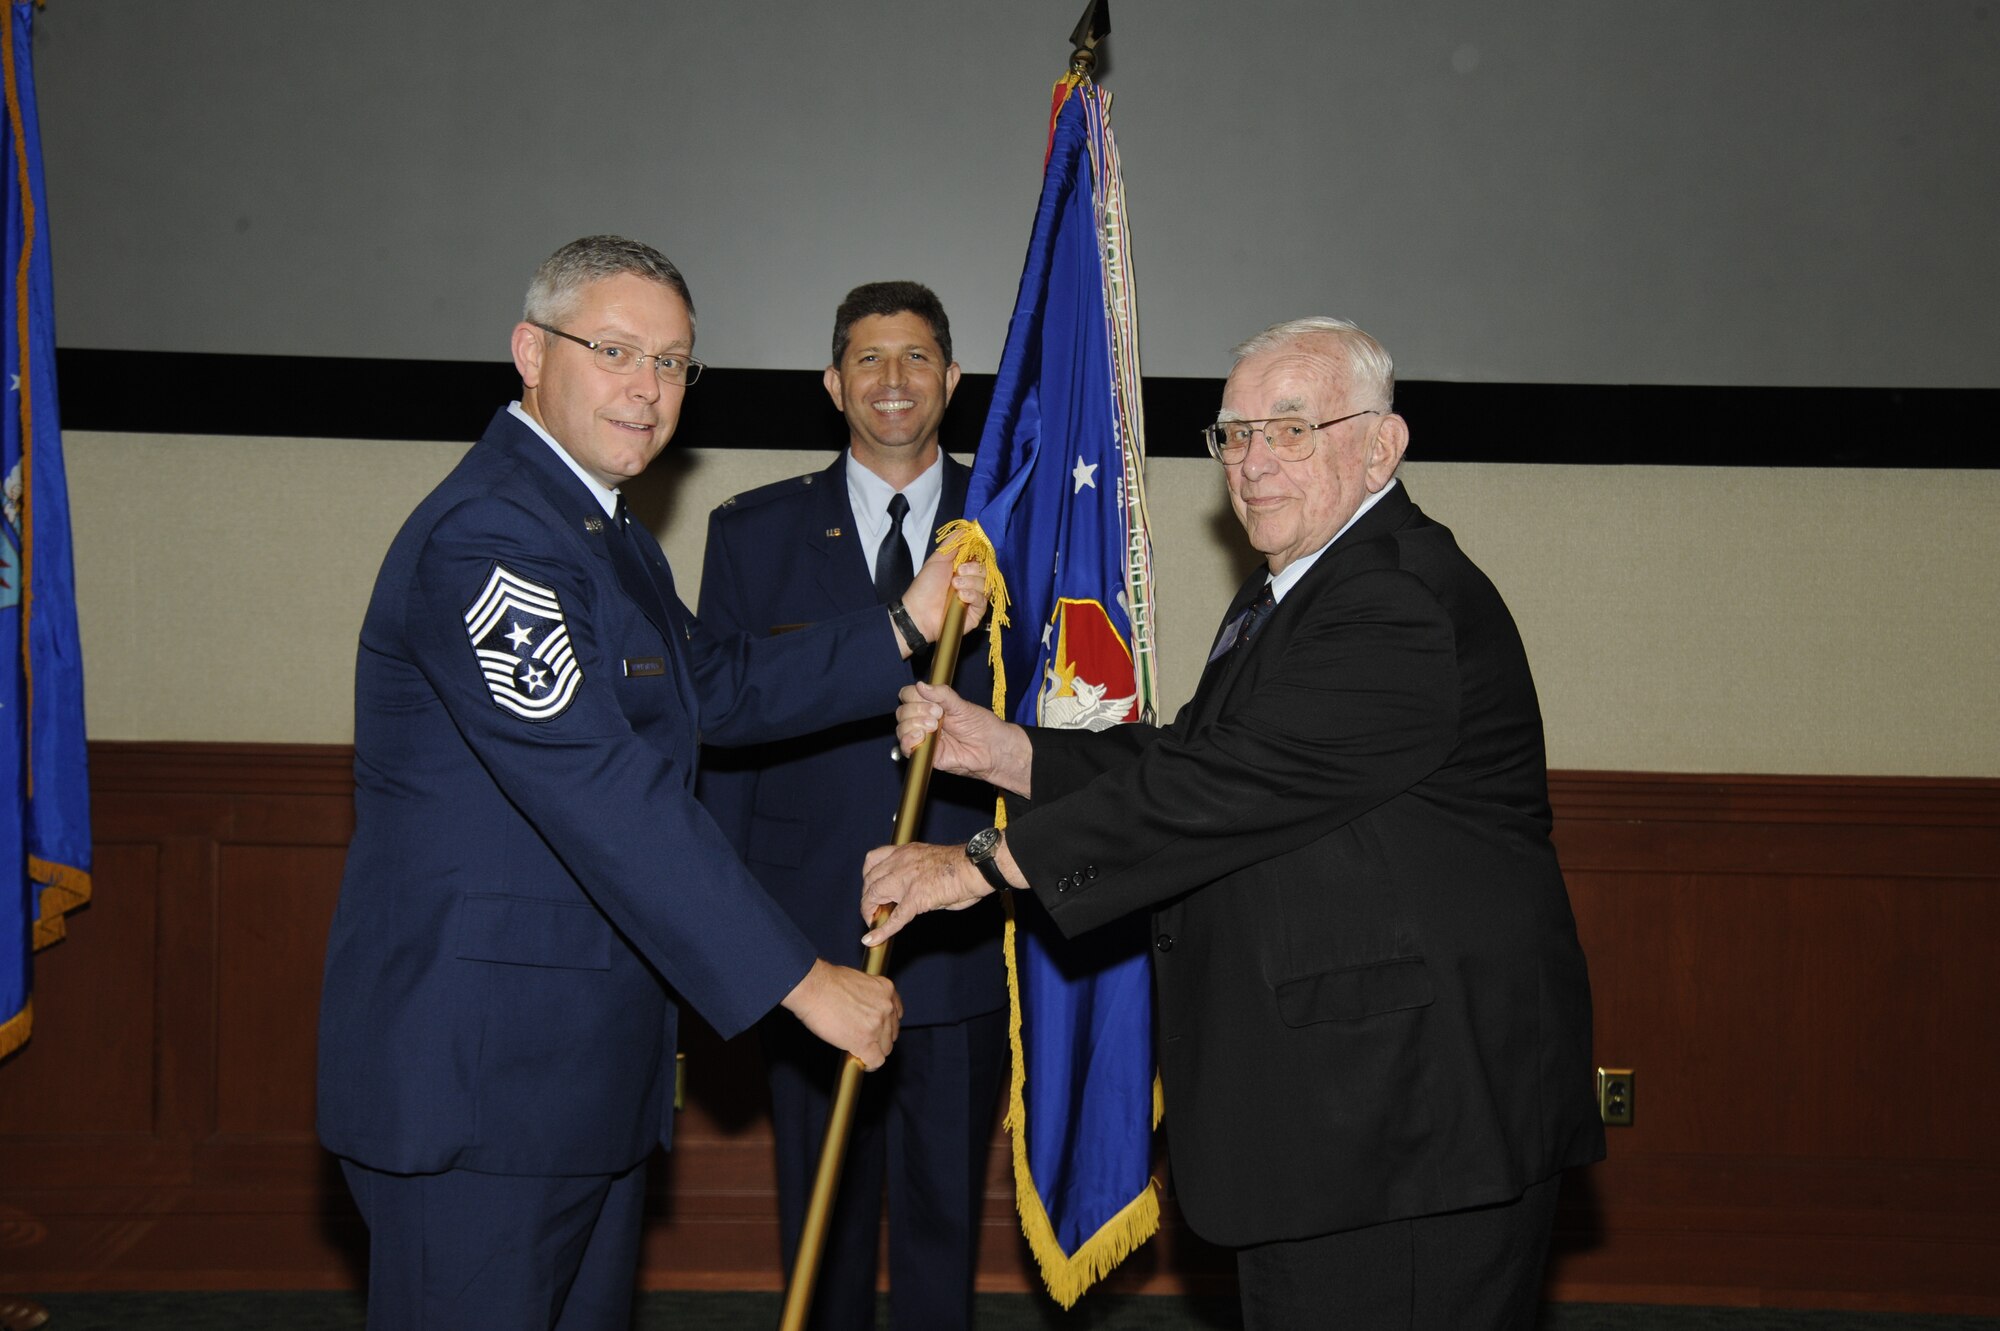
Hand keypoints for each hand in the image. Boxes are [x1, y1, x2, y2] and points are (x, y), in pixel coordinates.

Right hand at [779, 958, 901, 1069]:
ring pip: (885, 1049)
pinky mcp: (865, 1042)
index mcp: (886, 990)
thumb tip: (864, 1011)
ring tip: (859, 1050)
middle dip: (880, 1038)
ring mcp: (877, 1026)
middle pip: (892, 1033)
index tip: (878, 1030)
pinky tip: (861, 1061)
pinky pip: (876, 1061)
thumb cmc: (826, 981)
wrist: (813, 987)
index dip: (886, 1025)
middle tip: (864, 1040)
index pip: (896, 1014)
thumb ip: (868, 997)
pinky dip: (869, 1064)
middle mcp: (886, 1008)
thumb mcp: (858, 981)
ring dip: (874, 1051)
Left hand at [860, 842, 993, 947]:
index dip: (868, 876)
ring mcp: (906, 881)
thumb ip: (916, 874)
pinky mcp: (916, 898)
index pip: (874, 859)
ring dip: (869, 910)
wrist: (976, 866)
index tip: (870, 888)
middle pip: (870, 878)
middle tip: (872, 909)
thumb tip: (915, 891)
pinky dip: (881, 931)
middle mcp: (901, 862)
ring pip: (874, 894)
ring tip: (872, 921)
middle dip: (867, 895)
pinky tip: (872, 940)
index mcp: (906, 851)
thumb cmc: (963, 865)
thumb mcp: (930, 861)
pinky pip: (894, 918)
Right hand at [896, 682, 1033, 795]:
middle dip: (917, 711)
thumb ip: (942, 694)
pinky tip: (922, 737)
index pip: (908, 695)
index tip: (934, 703)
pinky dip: (908, 740)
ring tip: (934, 727)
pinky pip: (905, 747)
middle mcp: (923, 720)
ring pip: (901, 728)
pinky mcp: (924, 754)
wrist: (991, 749)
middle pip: (902, 712)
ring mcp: (923, 737)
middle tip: (938, 715)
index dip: (915, 697)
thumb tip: (920, 685)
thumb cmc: (980, 726)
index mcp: (930, 705)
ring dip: (914, 724)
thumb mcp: (962, 705)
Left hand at [903, 550, 989, 643]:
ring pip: (987, 585)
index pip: (982, 558)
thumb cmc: (925, 586)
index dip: (980, 554)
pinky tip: (961, 597)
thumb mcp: (937, 560)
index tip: (972, 553)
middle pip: (987, 570)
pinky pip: (983, 601)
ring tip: (955, 587)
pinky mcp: (976, 612)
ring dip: (971, 582)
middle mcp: (971, 582)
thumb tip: (966, 528)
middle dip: (974, 569)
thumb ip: (952, 544)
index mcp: (964, 569)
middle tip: (958, 572)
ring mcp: (975, 597)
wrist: (918, 611)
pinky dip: (973, 595)